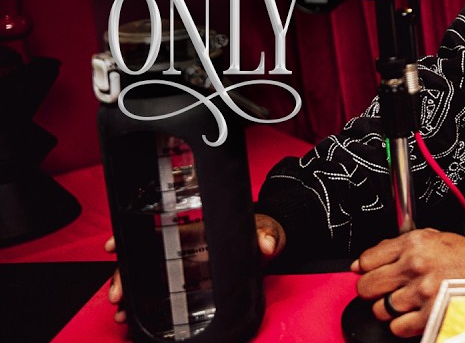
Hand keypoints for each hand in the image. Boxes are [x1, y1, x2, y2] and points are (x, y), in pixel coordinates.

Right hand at [106, 214, 285, 323]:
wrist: (268, 243)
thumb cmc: (262, 230)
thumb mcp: (266, 229)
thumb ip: (266, 235)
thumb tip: (266, 245)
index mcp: (196, 232)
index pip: (156, 232)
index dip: (132, 238)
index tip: (113, 246)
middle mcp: (182, 249)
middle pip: (142, 259)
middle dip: (124, 275)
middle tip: (118, 294)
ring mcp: (182, 268)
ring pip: (144, 279)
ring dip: (129, 294)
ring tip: (121, 312)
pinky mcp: (187, 285)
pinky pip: (157, 295)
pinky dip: (141, 306)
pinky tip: (131, 317)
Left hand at [352, 228, 464, 338]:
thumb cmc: (462, 255)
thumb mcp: (430, 237)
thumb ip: (394, 246)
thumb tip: (359, 264)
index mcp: (414, 243)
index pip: (367, 260)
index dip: (367, 269)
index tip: (374, 272)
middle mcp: (416, 265)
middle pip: (367, 287)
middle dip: (374, 290)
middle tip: (387, 288)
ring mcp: (423, 291)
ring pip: (381, 309)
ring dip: (390, 308)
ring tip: (408, 300)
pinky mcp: (431, 314)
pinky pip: (398, 327)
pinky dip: (403, 324)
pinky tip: (415, 312)